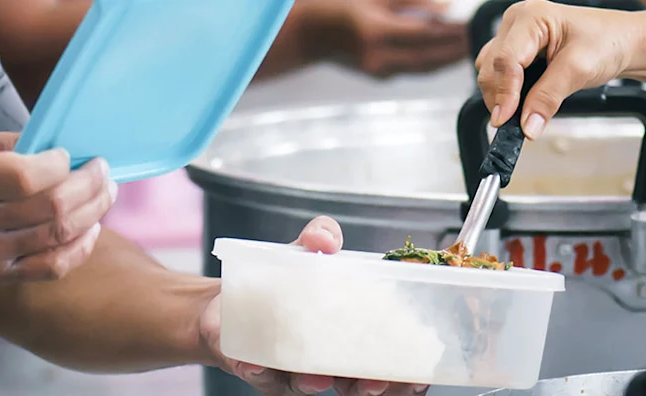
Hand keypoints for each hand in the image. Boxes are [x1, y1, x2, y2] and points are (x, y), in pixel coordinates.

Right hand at [0, 125, 116, 281]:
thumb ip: (12, 143)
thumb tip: (61, 146)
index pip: (25, 177)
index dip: (58, 164)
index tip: (68, 154)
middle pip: (52, 208)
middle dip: (89, 185)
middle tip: (103, 170)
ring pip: (59, 236)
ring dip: (94, 211)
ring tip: (106, 192)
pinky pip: (53, 267)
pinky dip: (81, 248)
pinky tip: (91, 227)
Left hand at [199, 216, 430, 395]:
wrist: (228, 298)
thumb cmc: (283, 280)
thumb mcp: (307, 251)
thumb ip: (321, 237)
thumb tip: (325, 238)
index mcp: (353, 336)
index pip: (390, 365)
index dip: (407, 376)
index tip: (417, 377)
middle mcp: (328, 362)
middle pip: (357, 385)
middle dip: (369, 387)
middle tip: (373, 383)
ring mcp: (293, 371)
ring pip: (309, 386)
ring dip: (315, 384)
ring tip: (317, 378)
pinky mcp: (257, 370)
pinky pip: (259, 376)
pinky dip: (259, 371)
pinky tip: (255, 365)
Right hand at [306, 0, 467, 77]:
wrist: (313, 32)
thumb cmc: (343, 6)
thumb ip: (413, 1)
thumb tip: (447, 7)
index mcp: (377, 31)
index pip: (425, 34)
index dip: (452, 32)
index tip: (471, 25)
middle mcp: (378, 55)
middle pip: (429, 56)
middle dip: (456, 49)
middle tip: (479, 40)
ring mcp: (378, 69)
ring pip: (423, 68)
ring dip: (448, 60)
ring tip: (470, 50)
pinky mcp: (379, 76)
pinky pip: (413, 70)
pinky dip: (432, 63)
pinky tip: (447, 56)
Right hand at [475, 0, 642, 138]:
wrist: (622, 42)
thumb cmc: (607, 42)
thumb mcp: (579, 70)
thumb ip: (548, 98)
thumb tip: (527, 125)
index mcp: (531, 17)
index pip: (505, 59)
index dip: (504, 92)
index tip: (504, 120)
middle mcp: (517, 22)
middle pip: (491, 66)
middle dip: (500, 96)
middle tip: (514, 123)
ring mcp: (514, 35)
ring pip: (490, 70)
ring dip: (501, 94)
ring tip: (521, 111)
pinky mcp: (518, 50)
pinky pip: (500, 73)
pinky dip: (507, 91)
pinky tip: (522, 100)